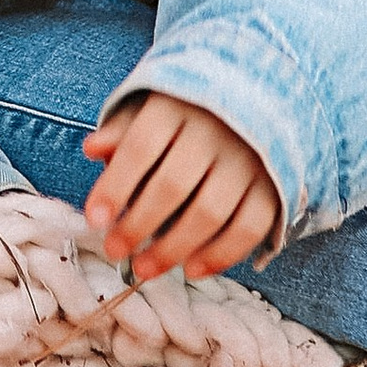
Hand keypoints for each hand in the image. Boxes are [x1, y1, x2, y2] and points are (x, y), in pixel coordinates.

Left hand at [83, 90, 279, 280]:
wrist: (261, 97)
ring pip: (209, 214)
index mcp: (177, 105)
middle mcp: (215, 131)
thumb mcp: (152, 107)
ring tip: (144, 268)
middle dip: (138, 225)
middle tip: (113, 251)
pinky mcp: (274, 187)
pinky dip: (220, 255)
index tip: (93, 220)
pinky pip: (248, 229)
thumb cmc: (189, 110)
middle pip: (172, 186)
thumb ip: (124, 130)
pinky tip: (191, 269)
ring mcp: (249, 160)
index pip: (140, 147)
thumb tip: (92, 149)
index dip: (115, 186)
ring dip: (173, 249)